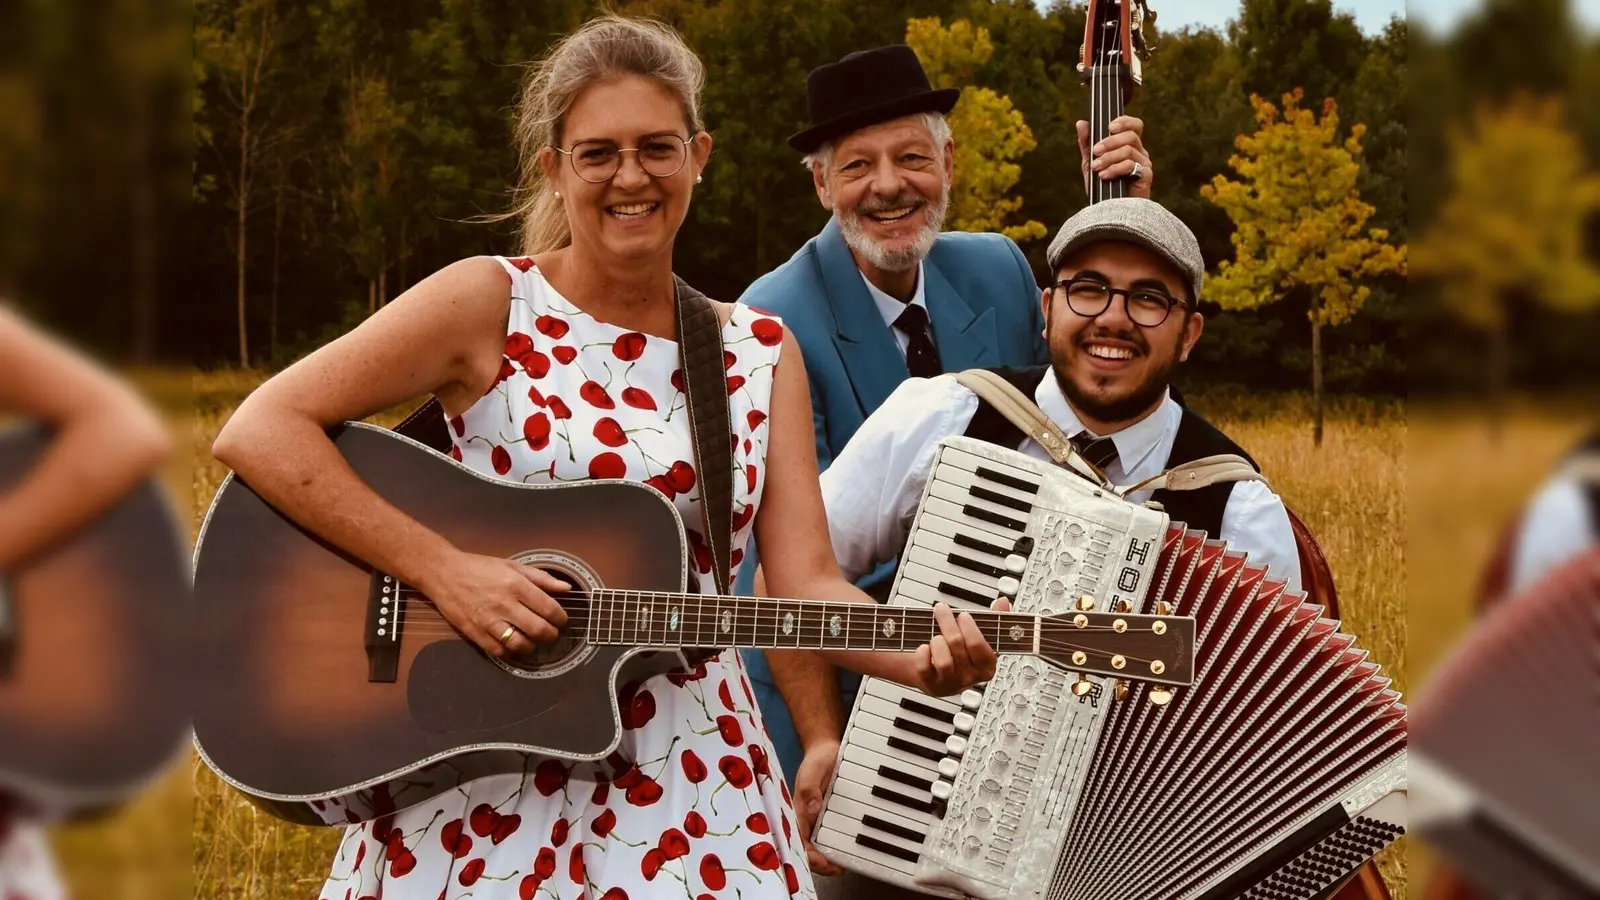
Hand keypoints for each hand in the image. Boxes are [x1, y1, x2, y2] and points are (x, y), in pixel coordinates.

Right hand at [416, 550, 570, 658]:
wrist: (444, 573)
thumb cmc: (480, 567)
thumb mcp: (512, 566)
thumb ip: (541, 578)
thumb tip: (566, 588)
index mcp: (516, 585)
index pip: (549, 608)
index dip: (561, 619)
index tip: (561, 620)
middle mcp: (505, 604)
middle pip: (538, 629)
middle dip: (551, 635)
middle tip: (551, 634)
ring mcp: (489, 621)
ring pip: (520, 644)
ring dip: (532, 647)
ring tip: (533, 641)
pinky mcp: (475, 633)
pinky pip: (498, 651)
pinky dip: (510, 652)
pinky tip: (514, 646)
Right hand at [793, 738, 842, 875]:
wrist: (826, 750)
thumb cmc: (816, 760)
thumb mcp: (812, 771)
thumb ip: (810, 789)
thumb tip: (813, 809)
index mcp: (798, 809)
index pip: (798, 838)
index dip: (808, 854)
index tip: (822, 862)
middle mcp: (806, 817)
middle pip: (807, 847)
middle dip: (819, 862)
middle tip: (836, 868)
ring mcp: (816, 817)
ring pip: (818, 844)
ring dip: (827, 857)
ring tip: (841, 865)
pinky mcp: (826, 815)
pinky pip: (828, 835)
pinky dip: (834, 846)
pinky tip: (844, 851)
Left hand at [911, 600, 1006, 695]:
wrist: (937, 672)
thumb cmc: (960, 652)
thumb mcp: (980, 636)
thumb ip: (994, 619)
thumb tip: (1003, 602)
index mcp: (986, 667)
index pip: (978, 646)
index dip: (969, 627)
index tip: (963, 615)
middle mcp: (970, 677)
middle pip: (957, 644)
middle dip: (947, 622)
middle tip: (941, 610)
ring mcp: (950, 683)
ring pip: (943, 660)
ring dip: (936, 641)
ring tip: (936, 635)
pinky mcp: (931, 685)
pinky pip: (924, 668)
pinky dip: (922, 654)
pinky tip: (924, 647)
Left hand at [1078, 115, 1151, 198]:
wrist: (1109, 212)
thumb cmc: (1102, 187)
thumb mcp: (1090, 163)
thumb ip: (1086, 143)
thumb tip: (1081, 123)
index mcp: (1129, 146)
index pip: (1135, 125)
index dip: (1124, 121)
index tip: (1109, 126)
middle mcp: (1140, 152)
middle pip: (1131, 136)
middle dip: (1110, 142)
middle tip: (1095, 151)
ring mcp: (1144, 164)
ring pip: (1129, 150)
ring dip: (1109, 157)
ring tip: (1096, 167)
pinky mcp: (1146, 176)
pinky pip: (1131, 165)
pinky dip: (1115, 169)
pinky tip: (1104, 176)